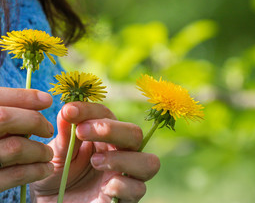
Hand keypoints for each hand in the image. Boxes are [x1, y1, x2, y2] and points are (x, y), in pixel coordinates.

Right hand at [0, 87, 53, 191]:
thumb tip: (44, 101)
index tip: (47, 100)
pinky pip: (17, 173)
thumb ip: (7, 109)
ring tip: (47, 153)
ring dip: (39, 150)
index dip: (25, 97)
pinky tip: (46, 168)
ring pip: (15, 147)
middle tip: (48, 129)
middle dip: (34, 121)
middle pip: (5, 118)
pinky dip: (36, 170)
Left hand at [31, 101, 159, 202]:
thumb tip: (68, 110)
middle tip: (81, 131)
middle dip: (111, 129)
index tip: (69, 112)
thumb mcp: (55, 154)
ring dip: (122, 159)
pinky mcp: (125, 200)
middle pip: (135, 133)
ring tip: (96, 162)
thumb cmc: (56, 177)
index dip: (90, 110)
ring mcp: (126, 177)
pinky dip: (121, 185)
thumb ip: (65, 135)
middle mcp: (121, 154)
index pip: (107, 115)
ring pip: (149, 162)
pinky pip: (137, 189)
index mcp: (105, 137)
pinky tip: (102, 188)